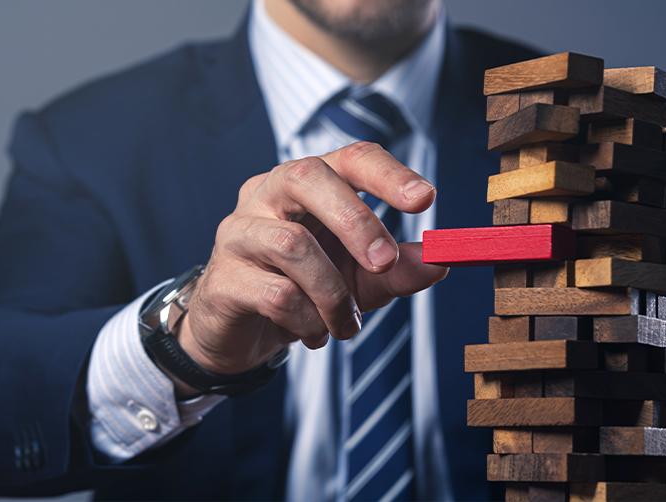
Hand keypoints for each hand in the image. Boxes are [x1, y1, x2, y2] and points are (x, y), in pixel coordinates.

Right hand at [177, 142, 447, 379]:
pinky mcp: (223, 278)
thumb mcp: (359, 280)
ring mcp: (238, 233)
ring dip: (332, 294)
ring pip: (292, 245)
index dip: (388, 174)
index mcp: (307, 185)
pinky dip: (307, 320)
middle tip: (384, 265)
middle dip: (355, 221)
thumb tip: (441, 261)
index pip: (348, 158)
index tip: (425, 200)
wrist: (242, 333)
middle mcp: (266, 194)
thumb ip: (397, 269)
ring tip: (346, 325)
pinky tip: (313, 333)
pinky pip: (276, 294)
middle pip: (307, 177)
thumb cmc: (303, 290)